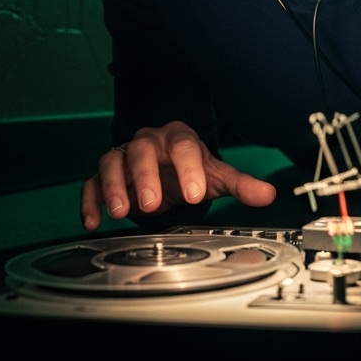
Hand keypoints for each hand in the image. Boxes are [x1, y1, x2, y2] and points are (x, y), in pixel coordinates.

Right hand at [81, 121, 275, 229]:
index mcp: (179, 138)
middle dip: (146, 176)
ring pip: (112, 162)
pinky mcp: (102, 176)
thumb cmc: (190, 170)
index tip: (195, 194)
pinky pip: (90, 183)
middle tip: (153, 204)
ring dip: (114, 187)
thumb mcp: (216, 176)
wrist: (165, 170)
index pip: (184, 146)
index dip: (189, 168)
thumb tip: (269, 194)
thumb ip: (241, 185)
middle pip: (143, 150)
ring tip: (122, 213)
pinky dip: (90, 202)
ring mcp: (123, 157)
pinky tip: (95, 222)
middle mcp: (148, 142)